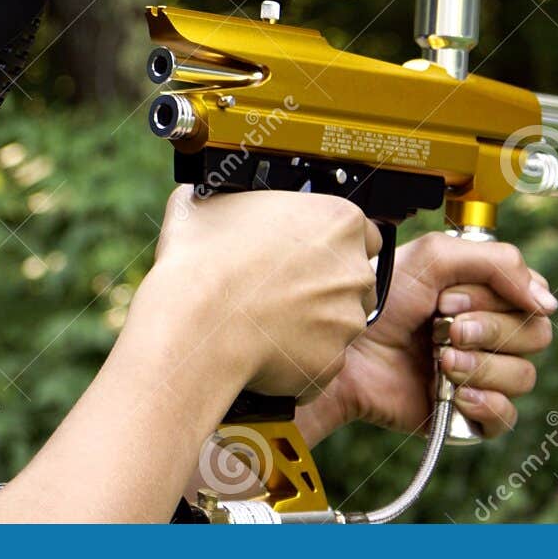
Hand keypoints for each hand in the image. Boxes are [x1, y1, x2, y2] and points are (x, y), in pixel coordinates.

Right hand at [142, 186, 378, 398]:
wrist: (196, 323)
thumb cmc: (203, 259)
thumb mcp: (209, 201)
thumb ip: (237, 197)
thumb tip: (222, 197)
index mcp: (338, 221)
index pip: (362, 230)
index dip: (332, 241)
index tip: (305, 249)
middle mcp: (354, 269)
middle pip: (354, 277)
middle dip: (325, 282)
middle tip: (282, 284)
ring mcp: (347, 319)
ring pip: (339, 320)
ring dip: (314, 319)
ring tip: (267, 316)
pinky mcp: (332, 361)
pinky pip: (320, 357)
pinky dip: (298, 354)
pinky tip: (263, 344)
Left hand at [295, 232, 557, 441]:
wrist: (344, 351)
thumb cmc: (379, 302)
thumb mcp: (434, 257)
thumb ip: (499, 262)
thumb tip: (548, 302)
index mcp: (484, 296)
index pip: (533, 299)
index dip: (501, 299)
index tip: (451, 297)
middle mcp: (486, 334)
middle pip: (535, 337)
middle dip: (490, 330)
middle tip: (444, 327)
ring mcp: (478, 374)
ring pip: (523, 376)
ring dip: (482, 366)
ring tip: (440, 361)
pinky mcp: (465, 413)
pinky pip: (505, 417)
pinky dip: (486, 404)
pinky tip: (456, 392)